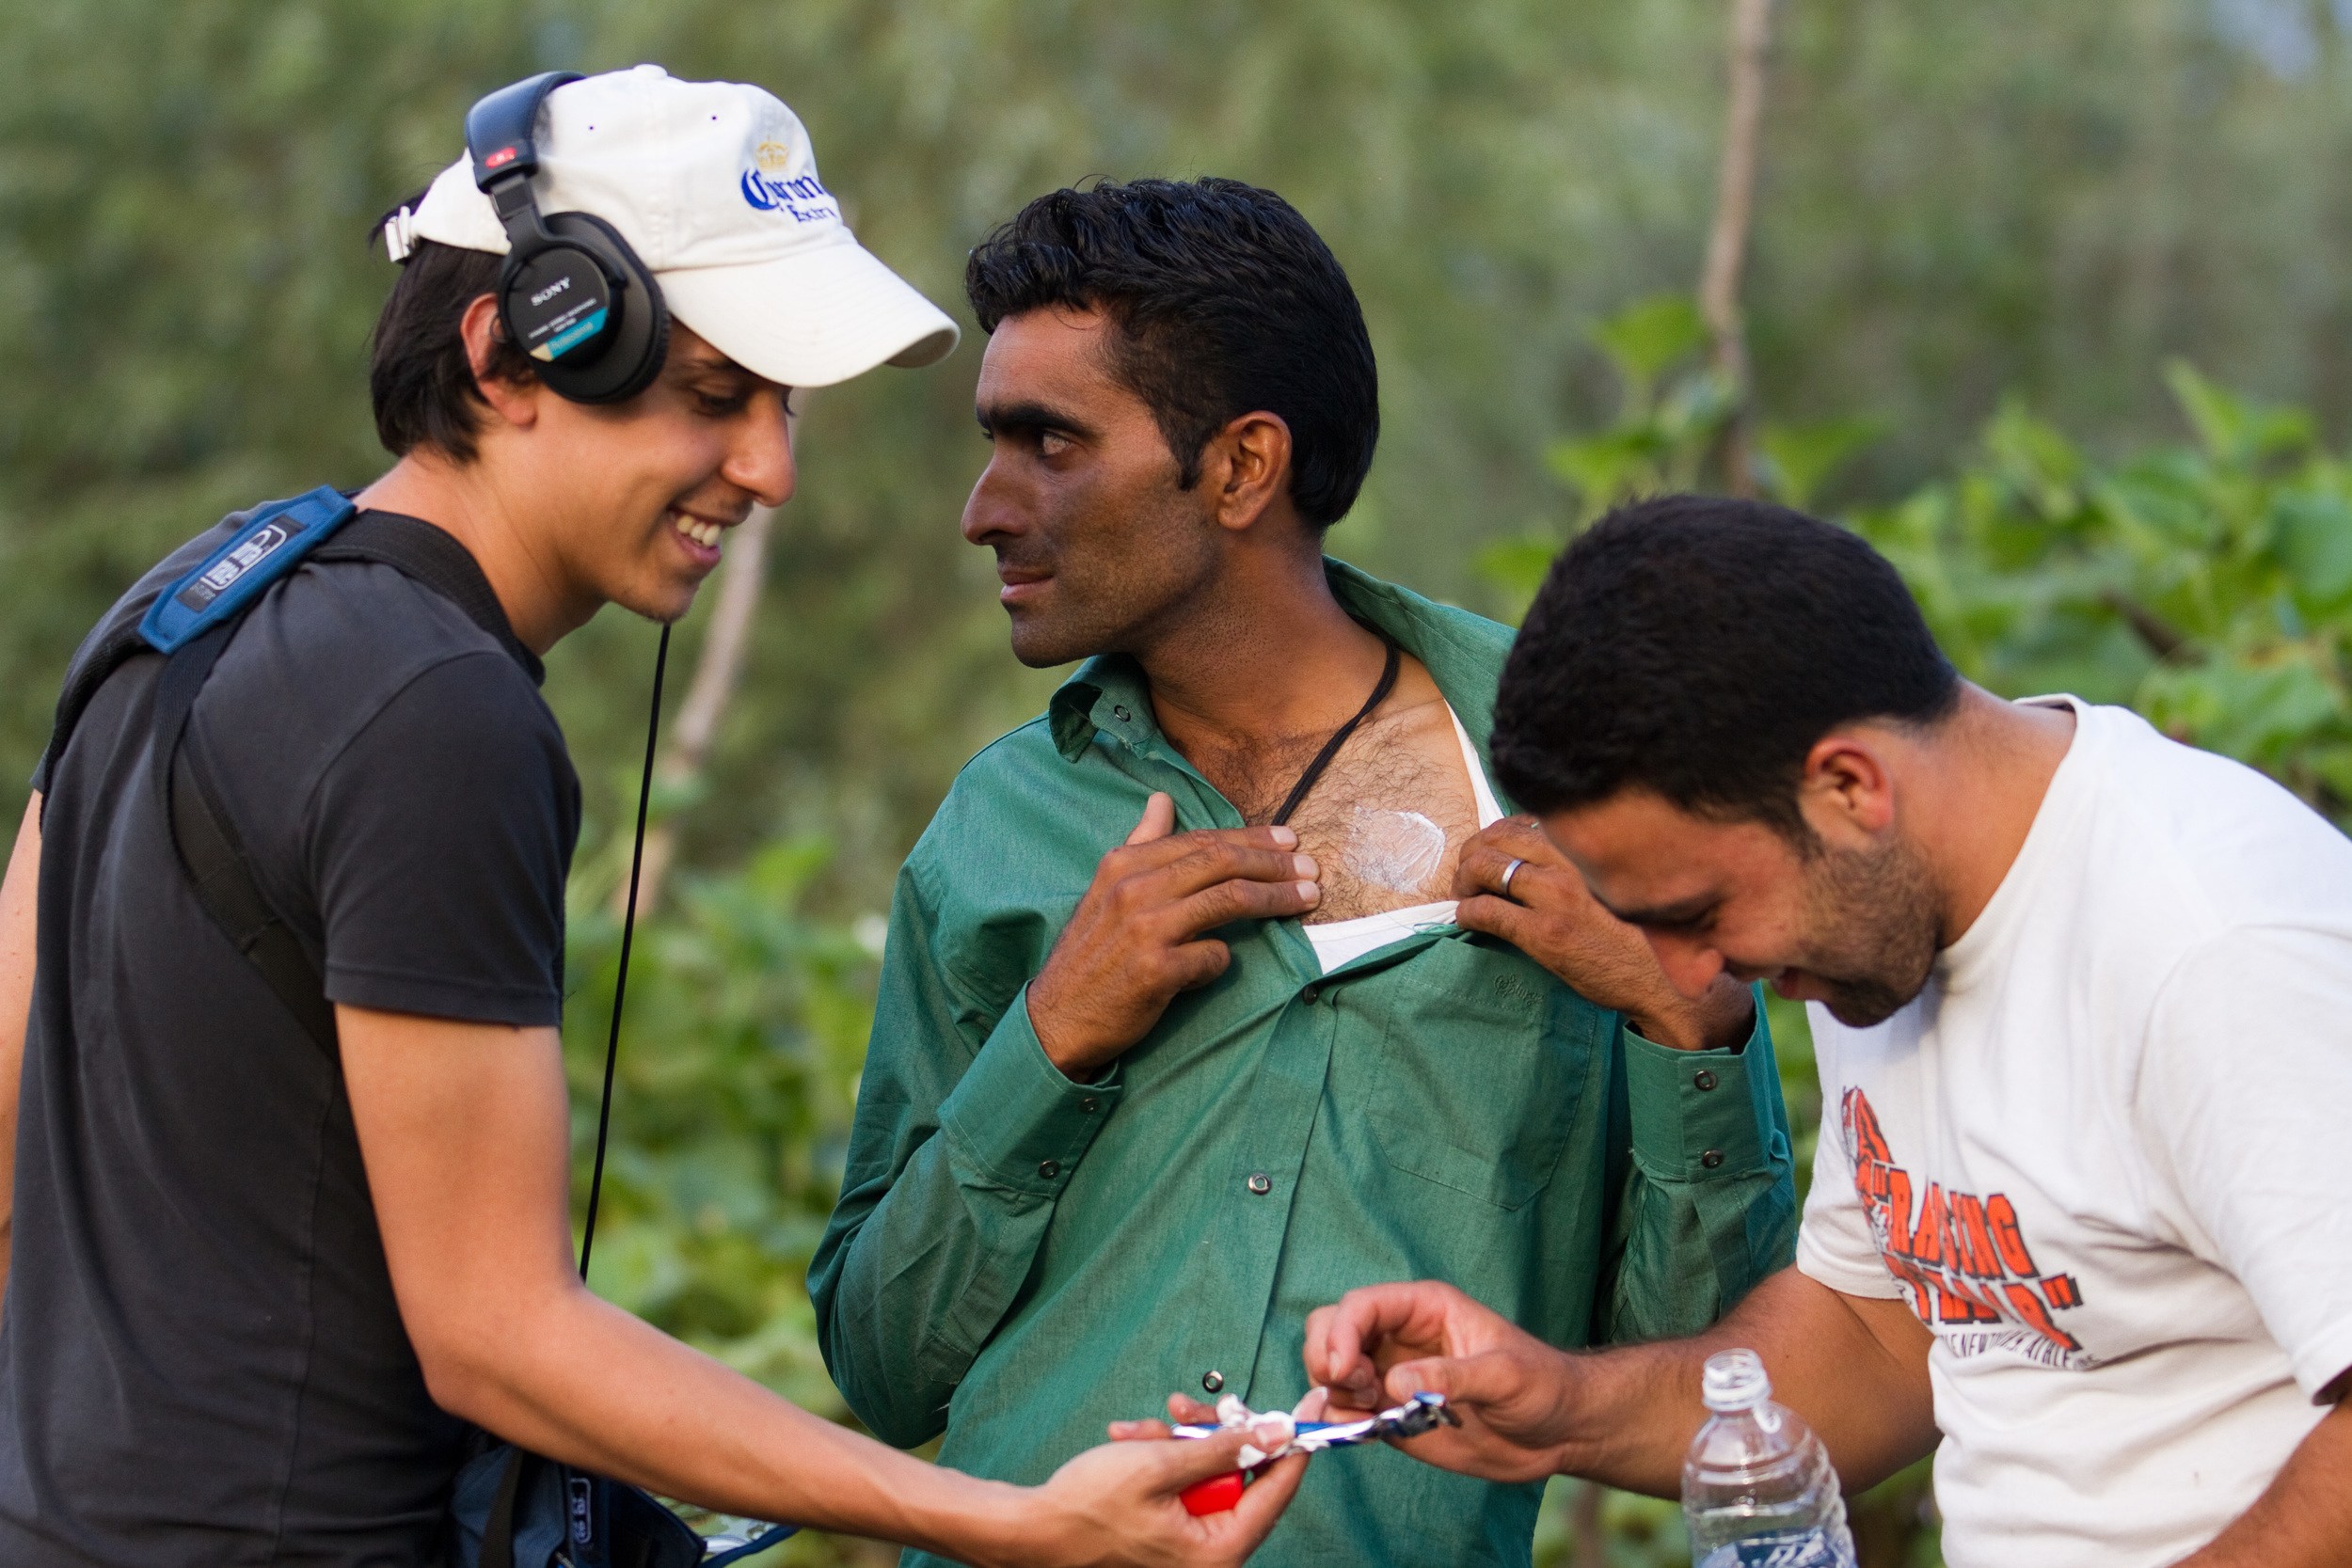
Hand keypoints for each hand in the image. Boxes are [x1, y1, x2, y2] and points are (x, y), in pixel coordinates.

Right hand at [1017, 1427, 1307, 1566]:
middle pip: (1238, 1477)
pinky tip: (1129, 1441)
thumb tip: (1277, 1433)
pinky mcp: (1168, 1538)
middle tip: (1188, 1409)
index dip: (1293, 1441)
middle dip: (1210, 1435)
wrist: (1030, 1530)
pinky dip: (1159, 1459)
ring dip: (1175, 1443)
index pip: (1277, 1490)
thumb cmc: (1088, 1505)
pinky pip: (1182, 1488)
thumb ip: (1223, 1448)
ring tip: (1140, 1431)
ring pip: (1206, 1475)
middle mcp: (1210, 1557)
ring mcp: (1188, 1549)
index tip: (1312, 1404)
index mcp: (1219, 1551)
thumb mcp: (1160, 1464)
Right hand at [1028, 793, 1319, 1076]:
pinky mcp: (1156, 971)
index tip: (1289, 841)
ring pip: (1229, 901)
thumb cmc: (1090, 954)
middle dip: (1274, 864)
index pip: (1202, 840)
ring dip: (1276, 899)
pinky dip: (1223, 959)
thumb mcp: (1106, 889)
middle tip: (1310, 869)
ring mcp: (1145, 929)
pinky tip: (1219, 964)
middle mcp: (1134, 888)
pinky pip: (1213, 956)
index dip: (1251, 839)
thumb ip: (1141, 844)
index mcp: (1123, 863)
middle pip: (1221, 863)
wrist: (1057, 1019)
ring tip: (1307, 899)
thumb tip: (1163, 799)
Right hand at [1301, 1281, 1584, 1483]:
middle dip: (1328, 1358)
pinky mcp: (1390, 1414)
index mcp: (1423, 1308)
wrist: (1558, 1432)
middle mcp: (1397, 1337)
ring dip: (1333, 1393)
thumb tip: (1392, 1383)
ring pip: (1330, 1370)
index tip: (1345, 1371)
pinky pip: (1343, 1411)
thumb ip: (1451, 1377)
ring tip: (1374, 1413)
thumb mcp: (1504, 1376)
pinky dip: (1334, 1420)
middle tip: (1361, 1392)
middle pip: (1330, 1329)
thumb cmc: (1541, 1386)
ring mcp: (1389, 1376)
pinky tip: (1352, 1431)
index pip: (1361, 1306)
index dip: (1342, 1332)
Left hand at [1452, 817, 1751, 1051]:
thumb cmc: (1641, 934)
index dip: (1495, 836)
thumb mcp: (1615, 882)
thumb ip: (1581, 863)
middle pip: (1495, 838)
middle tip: (1466, 876)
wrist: (1662, 981)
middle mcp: (1570, 862)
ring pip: (1484, 867)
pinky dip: (1467, 912)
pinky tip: (1467, 920)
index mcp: (1587, 847)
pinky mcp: (1543, 933)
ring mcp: (1555, 896)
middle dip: (1471, 855)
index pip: (1522, 822)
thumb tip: (1538, 855)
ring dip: (1463, 880)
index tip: (1489, 853)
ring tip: (1464, 896)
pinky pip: (1486, 910)